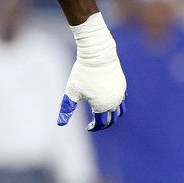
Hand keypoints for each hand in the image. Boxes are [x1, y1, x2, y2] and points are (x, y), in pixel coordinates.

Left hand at [57, 13, 126, 131]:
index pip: (102, 123)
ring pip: (120, 110)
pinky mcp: (122, 84)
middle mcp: (114, 102)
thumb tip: (60, 124)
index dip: (94, 127)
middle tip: (95, 124)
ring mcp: (120, 93)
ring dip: (113, 116)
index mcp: (102, 106)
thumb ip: (67, 108)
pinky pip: (123, 99)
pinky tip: (108, 101)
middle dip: (104, 124)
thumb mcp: (72, 92)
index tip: (87, 127)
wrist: (97, 55)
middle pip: (113, 119)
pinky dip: (117, 104)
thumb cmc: (82, 73)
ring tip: (103, 115)